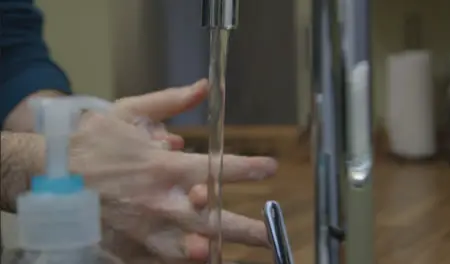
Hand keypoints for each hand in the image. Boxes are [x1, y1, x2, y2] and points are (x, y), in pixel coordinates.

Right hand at [69, 80, 277, 262]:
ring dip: (214, 250)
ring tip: (238, 255)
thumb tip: (206, 87)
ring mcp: (144, 227)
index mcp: (161, 166)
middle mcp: (157, 200)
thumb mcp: (129, 112)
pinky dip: (180, 260)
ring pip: (187, 246)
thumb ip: (171, 101)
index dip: (245, 169)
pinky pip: (161, 258)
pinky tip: (199, 260)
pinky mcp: (130, 243)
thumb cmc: (92, 142)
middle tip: (267, 234)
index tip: (270, 169)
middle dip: (241, 227)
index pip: (212, 168)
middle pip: (208, 218)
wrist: (52, 174)